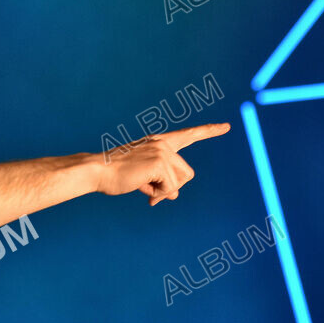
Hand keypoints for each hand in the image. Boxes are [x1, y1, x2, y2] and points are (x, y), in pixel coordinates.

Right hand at [96, 122, 229, 204]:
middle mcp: (163, 144)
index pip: (189, 135)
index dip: (209, 131)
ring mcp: (162, 152)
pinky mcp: (159, 163)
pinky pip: (170, 188)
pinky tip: (143, 190)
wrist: (96, 171)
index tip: (226, 126)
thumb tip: (176, 194)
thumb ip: (160, 182)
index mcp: (158, 142)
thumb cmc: (114, 175)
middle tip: (153, 196)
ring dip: (163, 192)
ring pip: (179, 181)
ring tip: (144, 190)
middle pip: (187, 173)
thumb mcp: (142, 178)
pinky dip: (158, 195)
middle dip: (172, 187)